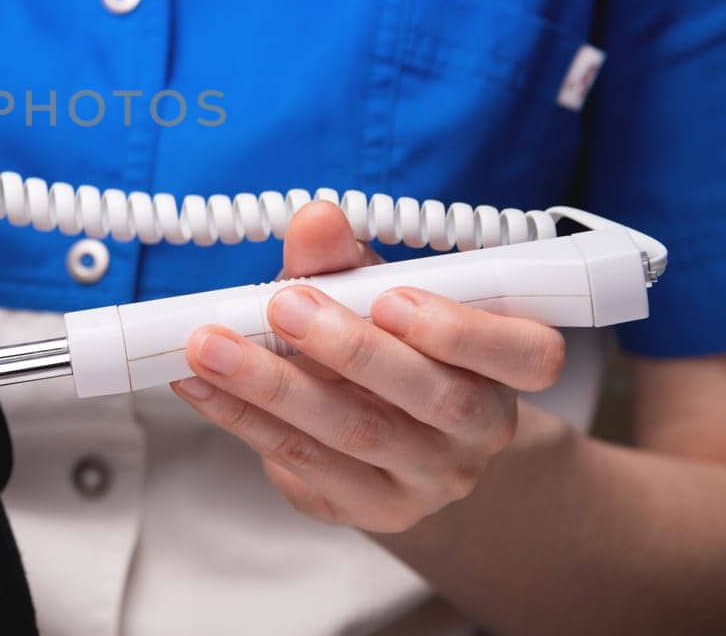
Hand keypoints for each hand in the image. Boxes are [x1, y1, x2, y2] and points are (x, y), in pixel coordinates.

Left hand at [171, 202, 566, 532]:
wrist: (391, 441)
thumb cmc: (390, 344)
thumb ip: (346, 258)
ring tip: (210, 345)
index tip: (392, 297)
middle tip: (281, 303)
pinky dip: (243, 417)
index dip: (465, 330)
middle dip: (350, 347)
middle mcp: (479, 428)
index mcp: (504, 367)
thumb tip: (315, 218)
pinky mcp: (369, 506)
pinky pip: (303, 461)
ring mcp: (429, 478)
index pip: (526, 355)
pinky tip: (199, 384)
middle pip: (432, 395)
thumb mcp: (375, 292)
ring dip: (272, 385)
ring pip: (355, 432)